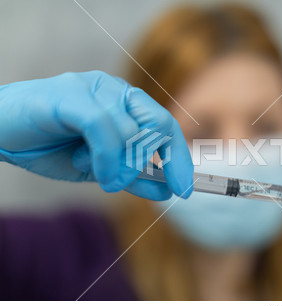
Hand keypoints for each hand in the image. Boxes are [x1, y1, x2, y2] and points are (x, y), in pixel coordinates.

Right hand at [0, 71, 192, 199]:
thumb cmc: (48, 147)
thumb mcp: (100, 169)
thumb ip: (134, 177)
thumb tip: (167, 192)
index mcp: (124, 105)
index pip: (165, 126)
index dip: (179, 158)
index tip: (185, 189)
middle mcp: (113, 91)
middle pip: (157, 123)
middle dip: (163, 160)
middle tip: (163, 189)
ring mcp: (92, 89)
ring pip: (130, 129)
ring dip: (123, 165)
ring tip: (103, 177)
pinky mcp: (70, 94)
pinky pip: (102, 125)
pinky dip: (107, 156)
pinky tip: (100, 174)